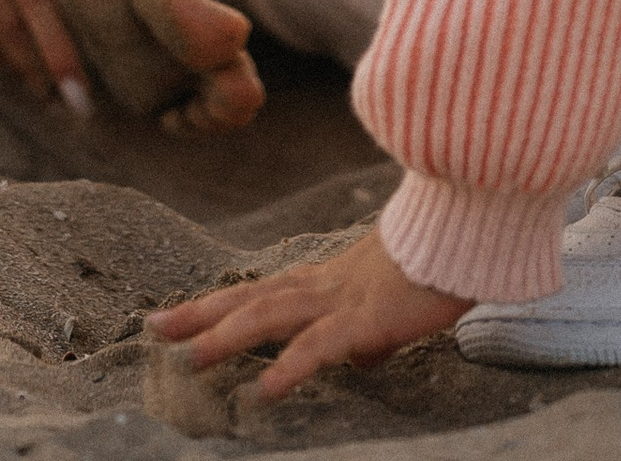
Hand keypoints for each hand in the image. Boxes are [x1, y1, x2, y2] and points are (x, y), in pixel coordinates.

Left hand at [147, 226, 463, 397]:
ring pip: (271, 316)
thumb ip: (368, 330)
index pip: (258, 292)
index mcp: (324, 281)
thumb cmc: (433, 263)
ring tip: (189, 357)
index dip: (215, 303)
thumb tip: (362, 356)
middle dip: (201, 314)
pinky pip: (318, 347)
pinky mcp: (366, 320)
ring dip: (227, 336)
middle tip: (155, 326)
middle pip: (250, 298)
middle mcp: (322, 285)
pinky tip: (261, 389)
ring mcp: (341, 300)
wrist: (465, 229)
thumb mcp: (390, 303)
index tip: (173, 315)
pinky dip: (288, 367)